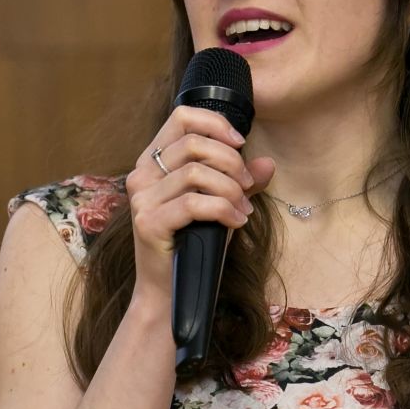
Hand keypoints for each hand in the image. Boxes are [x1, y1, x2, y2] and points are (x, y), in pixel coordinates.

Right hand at [124, 105, 278, 300]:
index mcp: (155, 161)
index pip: (182, 117)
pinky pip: (194, 203)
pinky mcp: (148, 222)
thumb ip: (242, 182)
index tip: (241, 144)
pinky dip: (223, 209)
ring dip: (231, 190)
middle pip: (195, 143)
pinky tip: (236, 222)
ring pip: (196, 172)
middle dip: (232, 162)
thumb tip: (267, 163)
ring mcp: (142, 199)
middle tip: (247, 187)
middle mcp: (142, 174)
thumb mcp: (223, 205)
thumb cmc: (195, 244)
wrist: (170, 290)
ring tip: (243, 209)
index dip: (216, 124)